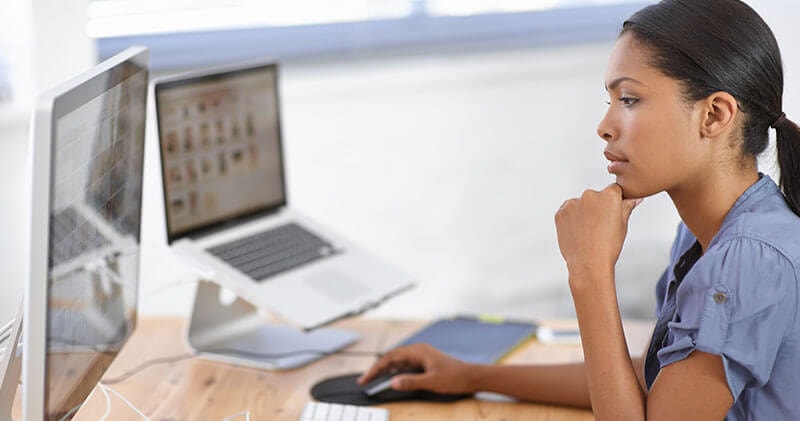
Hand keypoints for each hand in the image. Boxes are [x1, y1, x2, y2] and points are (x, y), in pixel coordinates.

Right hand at [357, 343, 476, 394]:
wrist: (473, 377)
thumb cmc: (455, 378)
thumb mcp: (432, 382)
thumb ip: (411, 382)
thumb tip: (392, 382)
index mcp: (418, 351)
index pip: (391, 357)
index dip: (376, 368)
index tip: (366, 378)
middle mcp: (418, 351)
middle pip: (392, 358)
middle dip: (377, 369)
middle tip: (364, 381)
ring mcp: (421, 357)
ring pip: (397, 362)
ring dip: (385, 370)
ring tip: (372, 380)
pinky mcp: (425, 364)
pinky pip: (405, 366)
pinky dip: (394, 372)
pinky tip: (390, 379)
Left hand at [554, 184, 641, 280]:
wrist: (589, 263)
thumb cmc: (608, 246)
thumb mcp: (623, 224)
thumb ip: (627, 206)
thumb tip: (635, 198)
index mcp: (608, 195)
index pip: (613, 190)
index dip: (614, 204)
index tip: (611, 215)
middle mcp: (589, 195)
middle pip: (595, 197)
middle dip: (598, 208)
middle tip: (600, 227)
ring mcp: (572, 203)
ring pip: (580, 204)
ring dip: (584, 213)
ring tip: (589, 232)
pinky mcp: (560, 213)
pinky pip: (568, 212)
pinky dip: (572, 219)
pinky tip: (579, 232)